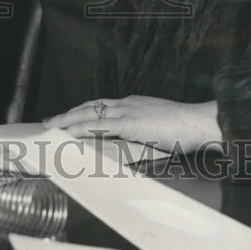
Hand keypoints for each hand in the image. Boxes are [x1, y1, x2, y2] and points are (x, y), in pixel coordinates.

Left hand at [43, 95, 219, 153]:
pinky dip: (81, 128)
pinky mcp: (129, 124)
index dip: (83, 111)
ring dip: (68, 120)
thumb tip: (133, 145)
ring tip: (52, 126)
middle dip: (68, 113)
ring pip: (89, 114)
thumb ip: (144, 133)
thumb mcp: (159, 128)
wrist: (198, 123)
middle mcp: (127, 104)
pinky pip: (99, 126)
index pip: (102, 105)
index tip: (70, 116)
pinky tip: (69, 133)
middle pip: (90, 106)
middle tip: (51, 120)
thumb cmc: (185, 130)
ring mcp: (127, 112)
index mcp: (134, 104)